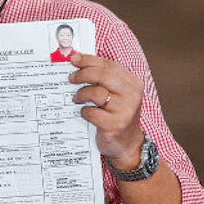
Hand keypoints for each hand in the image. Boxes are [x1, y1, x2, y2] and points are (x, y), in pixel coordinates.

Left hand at [68, 54, 144, 169]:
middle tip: (71, 78)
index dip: (89, 60)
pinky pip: (91, 112)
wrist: (127, 143)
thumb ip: (102, 79)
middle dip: (83, 74)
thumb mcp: (116, 94)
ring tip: (77, 99)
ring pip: (95, 93)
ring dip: (81, 95)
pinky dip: (84, 112)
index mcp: (132, 83)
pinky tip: (86, 113)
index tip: (73, 59)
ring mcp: (125, 110)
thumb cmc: (117, 115)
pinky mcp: (115, 125)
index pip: (108, 65)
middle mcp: (132, 95)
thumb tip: (77, 61)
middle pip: (102, 75)